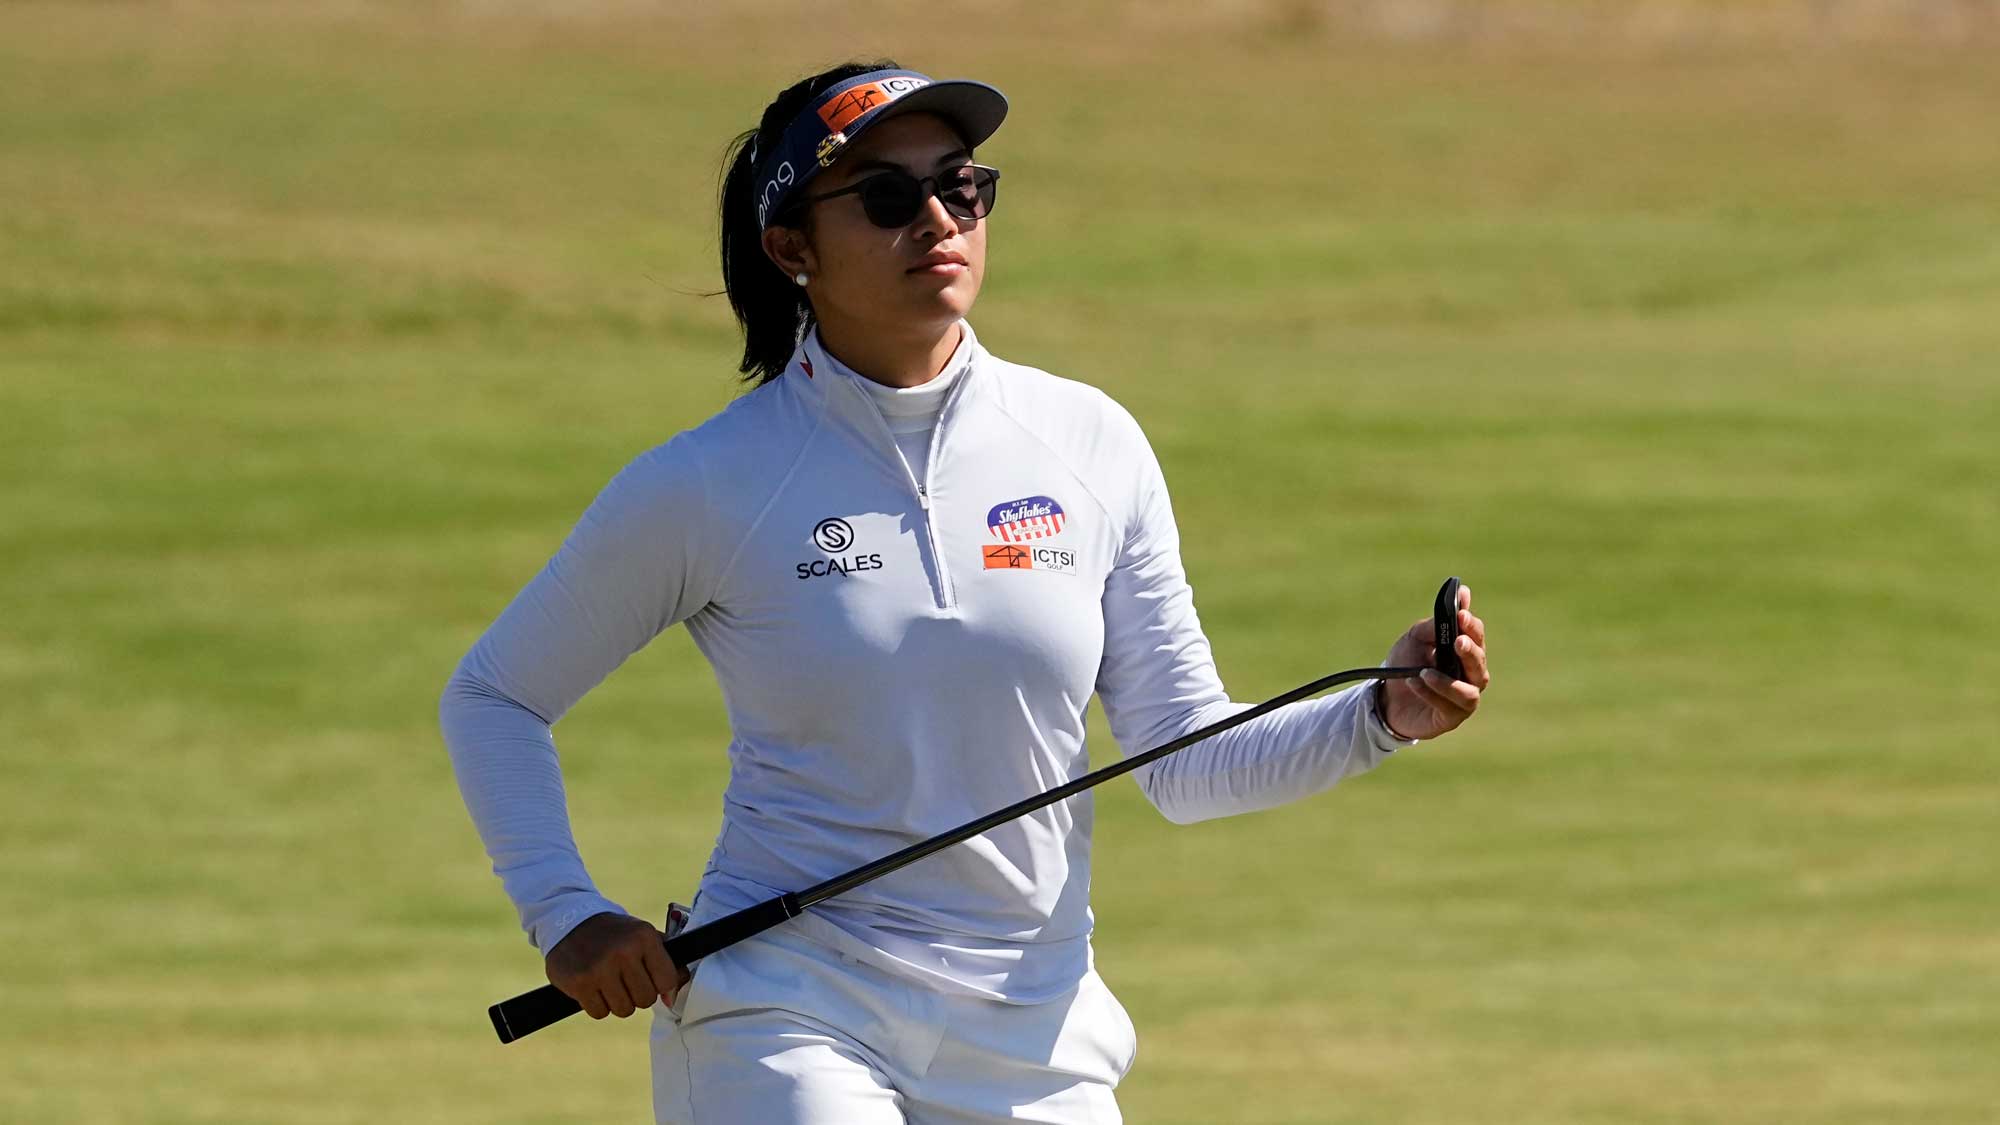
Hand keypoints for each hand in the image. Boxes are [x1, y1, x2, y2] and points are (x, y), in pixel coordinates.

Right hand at [544, 911, 689, 1019]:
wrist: (570, 922)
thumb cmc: (615, 934)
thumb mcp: (644, 936)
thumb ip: (667, 963)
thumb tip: (672, 997)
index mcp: (644, 937)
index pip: (667, 981)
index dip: (660, 985)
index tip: (649, 978)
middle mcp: (623, 951)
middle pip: (646, 1000)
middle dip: (637, 994)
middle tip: (625, 979)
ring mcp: (600, 968)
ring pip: (624, 1010)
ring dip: (617, 1001)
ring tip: (609, 982)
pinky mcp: (579, 983)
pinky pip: (600, 1013)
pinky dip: (597, 1004)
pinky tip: (593, 986)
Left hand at [1377, 583, 1489, 741]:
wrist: (1386, 698)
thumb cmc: (1406, 664)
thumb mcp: (1415, 638)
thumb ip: (1435, 623)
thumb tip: (1461, 596)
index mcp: (1465, 653)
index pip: (1476, 637)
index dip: (1472, 627)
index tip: (1461, 614)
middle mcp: (1471, 676)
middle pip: (1480, 664)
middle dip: (1470, 651)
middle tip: (1458, 640)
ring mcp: (1463, 699)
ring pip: (1470, 691)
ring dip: (1448, 681)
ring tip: (1425, 671)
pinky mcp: (1451, 718)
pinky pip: (1448, 707)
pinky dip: (1432, 693)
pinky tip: (1414, 682)